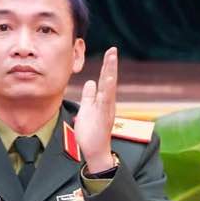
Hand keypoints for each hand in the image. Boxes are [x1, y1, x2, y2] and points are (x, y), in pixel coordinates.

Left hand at [72, 47, 119, 171]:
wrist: (95, 151)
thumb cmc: (91, 132)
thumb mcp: (87, 109)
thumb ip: (89, 96)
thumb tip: (90, 82)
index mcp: (103, 100)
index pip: (106, 79)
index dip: (107, 65)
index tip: (110, 51)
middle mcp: (108, 103)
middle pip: (110, 80)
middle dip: (111, 64)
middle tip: (112, 49)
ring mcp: (106, 109)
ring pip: (109, 88)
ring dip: (110, 73)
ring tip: (111, 58)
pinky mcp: (103, 116)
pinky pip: (105, 101)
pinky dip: (106, 90)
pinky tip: (106, 79)